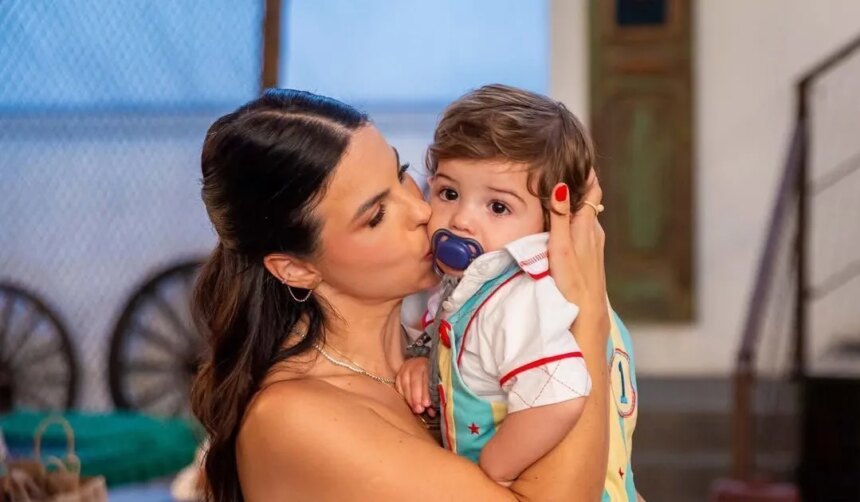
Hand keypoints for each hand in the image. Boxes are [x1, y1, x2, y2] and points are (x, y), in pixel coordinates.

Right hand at [394, 357, 434, 415]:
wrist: (424, 366)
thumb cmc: (433, 378)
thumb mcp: (437, 384)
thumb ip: (435, 396)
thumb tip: (432, 412)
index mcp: (430, 365)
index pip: (427, 379)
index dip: (426, 393)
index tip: (426, 404)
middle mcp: (417, 364)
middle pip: (415, 381)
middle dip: (416, 398)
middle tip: (419, 410)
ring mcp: (406, 368)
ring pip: (405, 384)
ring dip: (409, 398)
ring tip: (414, 409)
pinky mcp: (399, 374)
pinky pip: (399, 385)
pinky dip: (403, 395)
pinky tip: (408, 403)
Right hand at [547, 172, 608, 329]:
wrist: (587, 318)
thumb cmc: (573, 285)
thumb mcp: (562, 249)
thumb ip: (560, 218)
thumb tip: (562, 186)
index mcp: (587, 227)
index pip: (590, 191)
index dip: (585, 172)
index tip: (576, 154)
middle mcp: (593, 233)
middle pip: (588, 200)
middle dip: (578, 182)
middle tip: (563, 164)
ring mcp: (593, 246)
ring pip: (585, 215)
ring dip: (576, 200)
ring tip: (562, 186)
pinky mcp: (589, 258)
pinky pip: (583, 229)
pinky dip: (574, 218)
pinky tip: (565, 221)